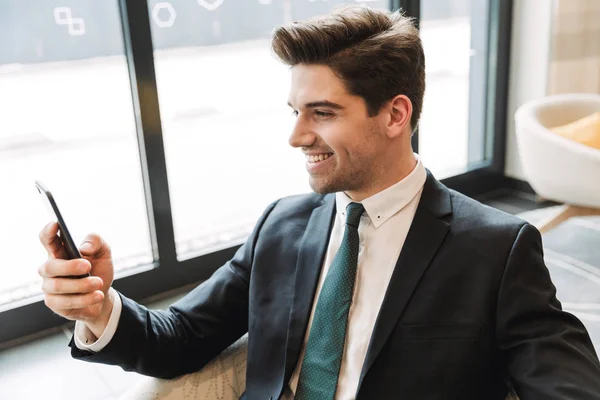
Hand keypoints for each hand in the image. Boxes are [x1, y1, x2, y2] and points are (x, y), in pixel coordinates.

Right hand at [38, 222, 114, 336]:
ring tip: (99, 283)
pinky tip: (97, 296)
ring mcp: (49, 286)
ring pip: (58, 286)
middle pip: (50, 266)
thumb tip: (84, 248)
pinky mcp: (54, 303)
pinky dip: (84, 299)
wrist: (102, 296)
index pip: (47, 239)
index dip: (48, 232)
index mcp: (59, 251)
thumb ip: (96, 242)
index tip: (55, 224)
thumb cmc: (98, 270)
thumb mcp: (103, 253)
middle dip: (69, 266)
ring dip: (81, 285)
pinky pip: (65, 302)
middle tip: (88, 266)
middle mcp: (50, 268)